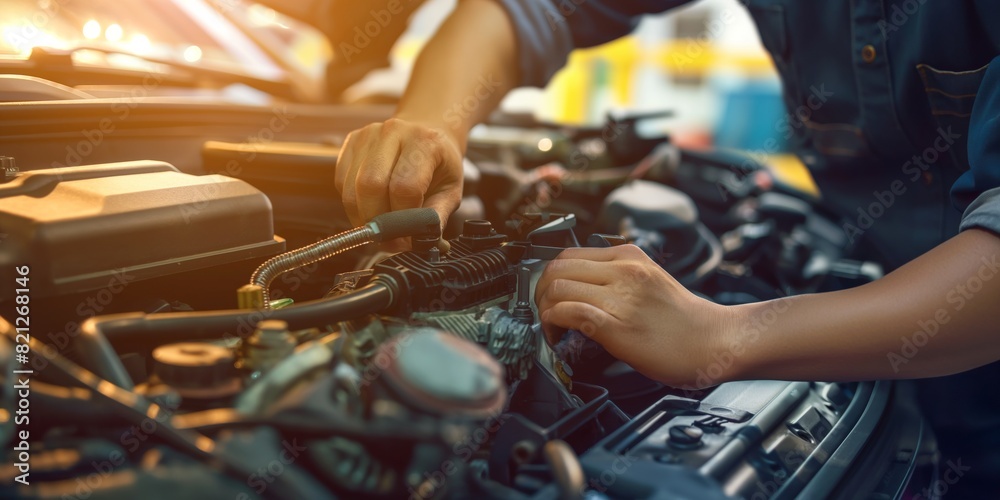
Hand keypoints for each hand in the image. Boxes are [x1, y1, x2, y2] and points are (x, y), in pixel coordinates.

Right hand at [335, 118, 464, 230]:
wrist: (427, 130)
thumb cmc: (439, 162)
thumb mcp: (451, 189)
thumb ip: (437, 216)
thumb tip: (423, 242)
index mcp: (424, 142)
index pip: (404, 188)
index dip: (402, 221)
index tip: (406, 238)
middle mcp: (393, 132)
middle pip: (370, 186)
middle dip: (377, 222)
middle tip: (389, 239)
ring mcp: (368, 135)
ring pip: (350, 188)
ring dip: (362, 217)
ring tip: (380, 226)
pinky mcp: (350, 143)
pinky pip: (341, 183)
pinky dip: (353, 204)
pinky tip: (371, 207)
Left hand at [535, 245, 737, 387]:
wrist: (716, 341)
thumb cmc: (685, 320)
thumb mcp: (649, 280)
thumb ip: (618, 277)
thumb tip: (583, 287)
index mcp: (629, 257)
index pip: (568, 254)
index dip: (550, 276)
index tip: (549, 295)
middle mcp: (623, 272)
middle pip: (556, 269)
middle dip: (540, 292)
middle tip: (544, 312)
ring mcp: (620, 298)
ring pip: (557, 289)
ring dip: (543, 310)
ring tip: (550, 328)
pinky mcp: (618, 326)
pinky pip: (570, 313)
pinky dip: (552, 324)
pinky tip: (556, 336)